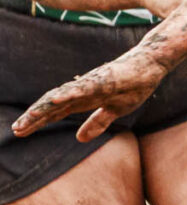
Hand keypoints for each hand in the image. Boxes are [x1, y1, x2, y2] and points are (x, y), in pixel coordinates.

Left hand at [15, 44, 171, 141]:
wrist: (151, 65)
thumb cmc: (134, 84)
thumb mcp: (115, 110)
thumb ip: (96, 123)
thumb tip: (79, 139)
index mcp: (83, 99)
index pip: (54, 112)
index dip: (37, 121)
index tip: (20, 132)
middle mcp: (82, 90)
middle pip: (53, 105)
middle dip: (35, 117)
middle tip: (17, 129)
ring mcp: (92, 83)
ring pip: (64, 96)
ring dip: (46, 107)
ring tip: (29, 117)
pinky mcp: (105, 79)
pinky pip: (85, 87)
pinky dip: (69, 93)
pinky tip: (56, 100)